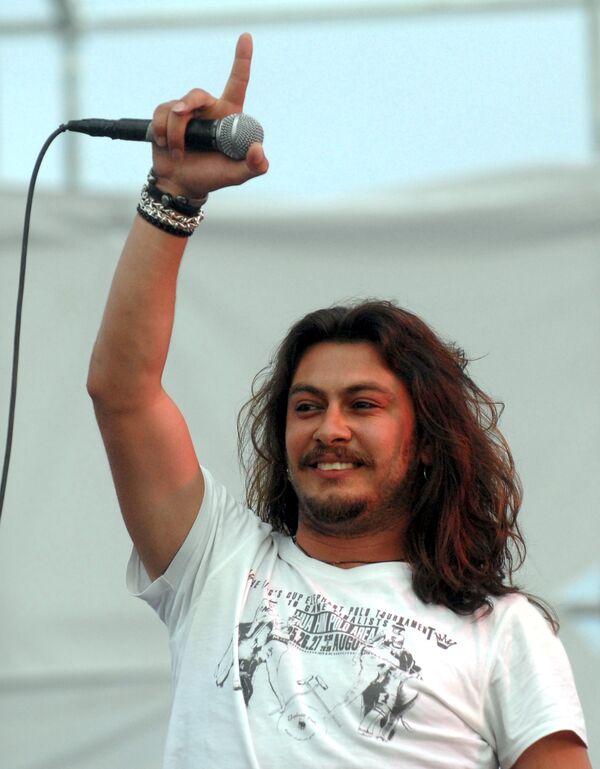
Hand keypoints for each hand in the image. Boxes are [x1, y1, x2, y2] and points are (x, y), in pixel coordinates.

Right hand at [150, 32, 268, 197]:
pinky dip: (162, 131)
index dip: (242, 60)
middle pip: (198, 94)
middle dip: (188, 105)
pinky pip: (161, 113)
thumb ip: (254, 166)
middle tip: (181, 116)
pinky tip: (166, 145)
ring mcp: (187, 112)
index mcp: (229, 117)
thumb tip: (259, 150)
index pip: (237, 84)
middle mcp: (209, 110)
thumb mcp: (236, 174)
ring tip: (179, 152)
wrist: (181, 184)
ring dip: (175, 133)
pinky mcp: (167, 115)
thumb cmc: (212, 176)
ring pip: (177, 108)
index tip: (246, 37)